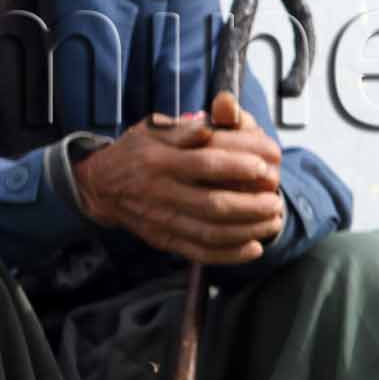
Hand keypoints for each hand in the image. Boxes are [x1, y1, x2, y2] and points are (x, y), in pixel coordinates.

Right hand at [72, 90, 284, 264]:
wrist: (102, 187)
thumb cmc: (136, 152)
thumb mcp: (153, 130)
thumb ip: (184, 129)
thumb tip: (210, 125)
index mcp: (160, 161)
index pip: (204, 164)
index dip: (238, 165)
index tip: (265, 165)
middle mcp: (161, 193)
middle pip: (213, 205)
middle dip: (251, 205)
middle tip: (276, 198)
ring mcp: (163, 221)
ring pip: (211, 233)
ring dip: (248, 230)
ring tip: (273, 221)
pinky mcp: (165, 241)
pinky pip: (200, 252)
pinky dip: (230, 255)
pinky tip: (253, 247)